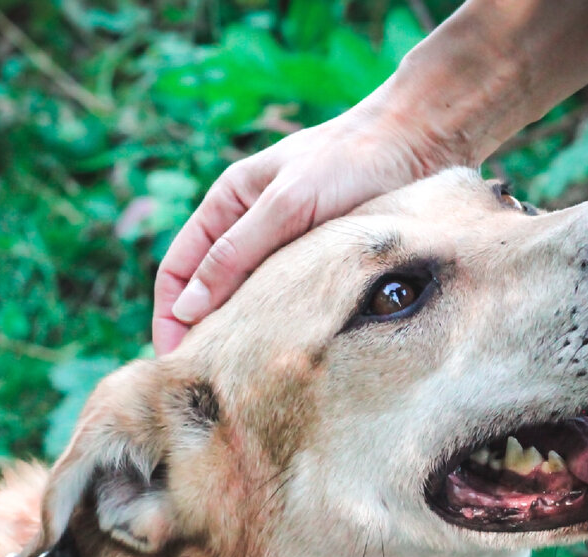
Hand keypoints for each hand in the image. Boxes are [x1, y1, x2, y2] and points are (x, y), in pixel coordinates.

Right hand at [152, 95, 452, 355]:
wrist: (420, 142)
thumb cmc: (349, 160)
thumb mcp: (286, 205)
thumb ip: (236, 254)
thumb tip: (188, 308)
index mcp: (227, 203)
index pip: (179, 269)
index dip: (168, 316)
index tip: (174, 362)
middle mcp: (251, 227)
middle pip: (210, 290)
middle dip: (206, 334)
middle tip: (213, 383)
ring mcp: (286, 245)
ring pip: (252, 299)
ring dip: (246, 334)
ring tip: (248, 377)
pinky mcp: (322, 260)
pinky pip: (291, 299)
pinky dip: (283, 326)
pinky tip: (290, 353)